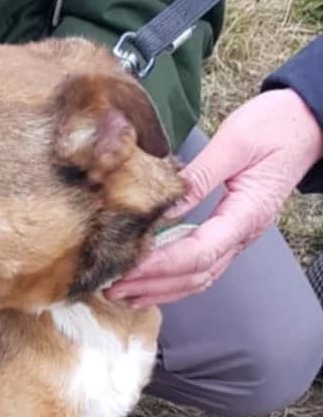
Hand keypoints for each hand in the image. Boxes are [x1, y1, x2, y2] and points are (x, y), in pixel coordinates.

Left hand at [109, 88, 322, 306]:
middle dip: (153, 285)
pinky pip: (202, 265)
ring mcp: (239, 235)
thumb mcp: (235, 142)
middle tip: (112, 288)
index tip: (127, 270)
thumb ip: (199, 176)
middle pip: (196, 275)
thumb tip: (165, 207)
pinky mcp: (231, 230)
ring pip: (199, 277)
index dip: (160, 266)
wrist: (307, 122)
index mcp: (245, 214)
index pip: (198, 252)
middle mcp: (243, 233)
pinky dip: (174, 279)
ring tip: (123, 294)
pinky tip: (150, 282)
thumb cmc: (276, 126)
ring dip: (161, 290)